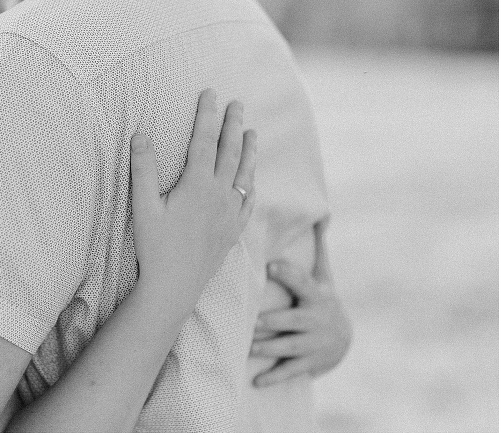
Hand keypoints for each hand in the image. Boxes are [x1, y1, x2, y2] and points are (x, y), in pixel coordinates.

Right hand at [130, 89, 256, 316]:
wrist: (173, 287)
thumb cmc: (154, 247)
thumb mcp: (143, 206)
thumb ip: (142, 168)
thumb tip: (140, 133)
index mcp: (198, 185)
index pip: (204, 141)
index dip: (207, 115)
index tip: (210, 93)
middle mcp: (220, 195)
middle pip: (230, 152)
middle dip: (234, 125)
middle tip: (238, 104)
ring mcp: (230, 214)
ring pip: (245, 174)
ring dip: (249, 150)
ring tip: (253, 132)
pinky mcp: (233, 231)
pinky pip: (249, 201)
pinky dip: (252, 184)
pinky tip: (253, 179)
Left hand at [250, 231, 351, 385]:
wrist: (344, 341)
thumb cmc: (323, 300)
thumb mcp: (324, 277)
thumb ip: (318, 250)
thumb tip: (322, 215)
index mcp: (316, 296)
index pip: (302, 283)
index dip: (289, 274)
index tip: (272, 265)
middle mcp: (316, 321)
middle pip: (294, 321)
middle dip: (274, 322)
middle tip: (253, 322)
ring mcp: (313, 344)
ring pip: (289, 347)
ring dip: (269, 348)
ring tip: (250, 347)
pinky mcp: (309, 364)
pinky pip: (289, 371)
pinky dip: (273, 377)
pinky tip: (256, 381)